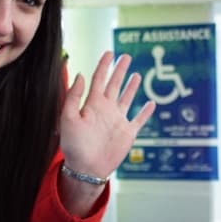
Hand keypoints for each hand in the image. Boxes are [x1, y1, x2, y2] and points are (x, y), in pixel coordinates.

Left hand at [60, 51, 155, 176]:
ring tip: (136, 75)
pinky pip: (139, 119)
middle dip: (119, 70)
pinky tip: (151, 103)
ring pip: (127, 98)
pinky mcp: (127, 133)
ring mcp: (117, 120)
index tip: (109, 53)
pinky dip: (146, 112)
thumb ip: (74, 96)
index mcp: (92, 104)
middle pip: (114, 84)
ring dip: (131, 87)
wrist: (86, 168)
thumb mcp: (68, 118)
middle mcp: (106, 109)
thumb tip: (82, 74)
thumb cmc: (74, 146)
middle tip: (125, 56)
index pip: (99, 79)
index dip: (104, 65)